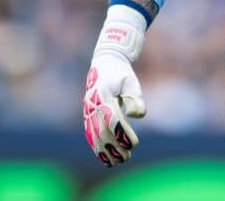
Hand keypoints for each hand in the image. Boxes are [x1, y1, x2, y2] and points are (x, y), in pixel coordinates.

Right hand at [83, 5, 146, 166]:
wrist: (104, 63)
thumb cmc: (121, 73)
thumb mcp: (131, 81)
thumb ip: (135, 98)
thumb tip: (137, 115)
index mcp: (102, 95)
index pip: (112, 119)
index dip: (122, 133)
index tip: (134, 143)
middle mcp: (92, 104)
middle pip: (102, 131)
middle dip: (115, 146)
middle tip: (129, 155)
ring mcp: (88, 111)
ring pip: (94, 135)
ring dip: (105, 151)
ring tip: (119, 161)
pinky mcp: (88, 116)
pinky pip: (90, 134)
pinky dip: (97, 148)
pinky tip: (106, 160)